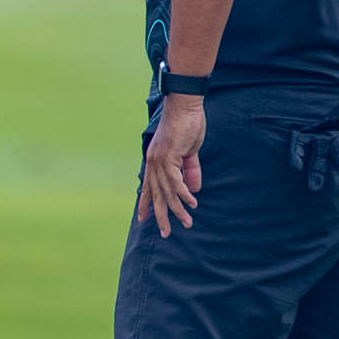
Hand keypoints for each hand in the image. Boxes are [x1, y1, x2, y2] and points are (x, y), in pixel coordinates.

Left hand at [136, 96, 205, 236]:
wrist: (184, 105)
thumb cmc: (186, 124)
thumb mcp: (189, 152)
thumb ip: (190, 170)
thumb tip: (194, 190)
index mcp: (155, 161)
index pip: (149, 187)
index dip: (146, 204)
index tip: (144, 219)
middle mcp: (153, 163)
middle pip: (156, 194)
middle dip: (160, 215)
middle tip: (166, 233)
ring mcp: (160, 160)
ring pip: (167, 191)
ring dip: (177, 208)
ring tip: (186, 223)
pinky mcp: (169, 156)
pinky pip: (176, 180)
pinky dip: (183, 193)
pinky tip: (191, 203)